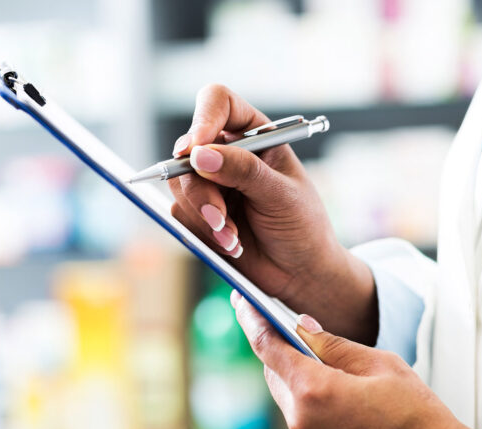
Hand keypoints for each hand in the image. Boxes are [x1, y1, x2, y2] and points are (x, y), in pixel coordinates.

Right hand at [168, 84, 375, 342]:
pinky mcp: (199, 212)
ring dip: (203, 215)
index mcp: (255, 135)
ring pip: (178, 184)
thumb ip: (243, 171)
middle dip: (200, 189)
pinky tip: (231, 244)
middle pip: (188, 150)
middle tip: (220, 217)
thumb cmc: (302, 226)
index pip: (217, 102)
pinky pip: (180, 213)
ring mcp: (210, 182)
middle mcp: (228, 152)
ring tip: (233, 237)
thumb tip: (200, 155)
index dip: (202, 118)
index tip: (198, 150)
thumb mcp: (281, 194)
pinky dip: (202, 232)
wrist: (300, 273)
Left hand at [230, 290, 472, 428]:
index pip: (268, 346)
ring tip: (301, 342)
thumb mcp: (376, 362)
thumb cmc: (411, 409)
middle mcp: (300, 417)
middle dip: (274, 340)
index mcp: (315, 391)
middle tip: (273, 313)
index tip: (242, 299)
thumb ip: (332, 342)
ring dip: (287, 364)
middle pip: (271, 367)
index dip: (251, 319)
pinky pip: (294, 404)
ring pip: (282, 386)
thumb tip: (300, 323)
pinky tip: (316, 370)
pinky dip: (299, 384)